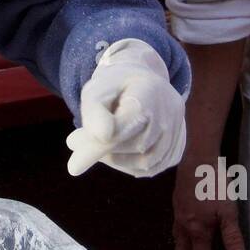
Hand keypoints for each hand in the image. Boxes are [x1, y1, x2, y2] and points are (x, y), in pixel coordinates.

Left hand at [66, 39, 185, 178]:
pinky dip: (129, 166)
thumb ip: (92, 113)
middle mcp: (171, 113)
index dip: (101, 144)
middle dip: (103, 150)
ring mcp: (177, 133)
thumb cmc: (115, 86)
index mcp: (150, 92)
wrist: (144, 81)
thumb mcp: (97, 89)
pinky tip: (116, 152)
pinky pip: (153, 168)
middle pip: (136, 145)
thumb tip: (86, 141)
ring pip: (146, 163)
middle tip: (75, 142)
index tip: (72, 159)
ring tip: (97, 146)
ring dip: (116, 160)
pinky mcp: (176, 149)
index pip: (128, 123)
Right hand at [172, 161, 245, 249]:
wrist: (197, 160)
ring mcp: (177, 214)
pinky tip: (183, 232)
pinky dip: (178, 238)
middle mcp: (184, 225)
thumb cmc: (215, 184)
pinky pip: (174, 228)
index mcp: (198, 230)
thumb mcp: (228, 210)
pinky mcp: (176, 203)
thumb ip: (232, 236)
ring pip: (176, 240)